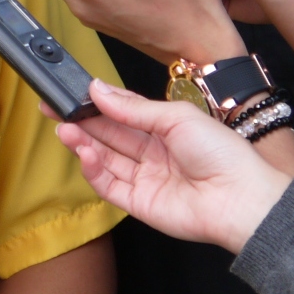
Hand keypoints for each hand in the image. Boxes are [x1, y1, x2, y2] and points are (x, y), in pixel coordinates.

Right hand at [56, 80, 292, 253]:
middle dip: (82, 121)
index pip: (122, 113)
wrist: (241, 200)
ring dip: (83, 143)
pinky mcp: (139, 204)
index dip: (96, 103)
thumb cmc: (220, 152)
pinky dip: (93, 170)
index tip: (70, 92)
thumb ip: (132, 107)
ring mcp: (145, 179)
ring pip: (104, 159)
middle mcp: (152, 153)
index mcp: (164, 129)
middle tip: (53, 109)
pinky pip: (109, 186)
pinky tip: (84, 153)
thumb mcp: (175, 118)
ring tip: (64, 129)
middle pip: (109, 135)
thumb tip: (97, 88)